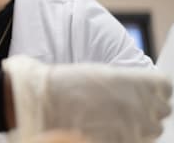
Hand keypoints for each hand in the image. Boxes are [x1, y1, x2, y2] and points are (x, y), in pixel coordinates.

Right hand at [2, 55, 171, 142]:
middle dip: (146, 108)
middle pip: (161, 110)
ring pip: (151, 130)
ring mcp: (136, 129)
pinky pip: (133, 141)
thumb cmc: (69, 84)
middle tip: (123, 105)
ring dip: (137, 125)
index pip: (164, 87)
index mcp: (141, 82)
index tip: (143, 91)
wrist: (48, 103)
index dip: (152, 90)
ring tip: (112, 118)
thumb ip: (128, 84)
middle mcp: (144, 106)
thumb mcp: (103, 74)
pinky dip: (123, 136)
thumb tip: (137, 93)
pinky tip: (105, 128)